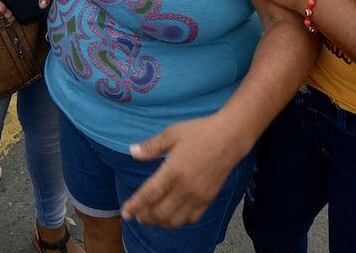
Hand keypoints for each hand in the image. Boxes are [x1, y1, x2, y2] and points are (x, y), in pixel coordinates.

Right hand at [0, 0, 57, 23]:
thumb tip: (42, 4)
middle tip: (4, 11)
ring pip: (9, 2)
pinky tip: (14, 18)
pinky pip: (16, 7)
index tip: (1, 3)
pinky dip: (13, 13)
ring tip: (9, 16)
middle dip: (1, 4)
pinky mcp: (27, 2)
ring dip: (6, 10)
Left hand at [122, 113, 250, 227]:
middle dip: (145, 217)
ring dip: (160, 222)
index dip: (135, 206)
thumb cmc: (200, 132)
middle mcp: (184, 188)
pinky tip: (173, 215)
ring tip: (152, 217)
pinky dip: (179, 221)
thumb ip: (151, 146)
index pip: (149, 195)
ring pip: (174, 220)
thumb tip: (132, 151)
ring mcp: (197, 196)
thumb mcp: (172, 133)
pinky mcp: (208, 199)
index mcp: (173, 171)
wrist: (230, 137)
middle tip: (137, 214)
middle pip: (159, 213)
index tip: (125, 212)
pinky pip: (191, 219)